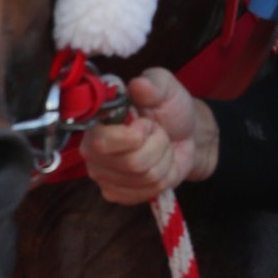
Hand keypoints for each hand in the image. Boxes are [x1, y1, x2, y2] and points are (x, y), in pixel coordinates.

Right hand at [83, 70, 217, 205]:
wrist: (184, 134)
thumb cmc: (169, 108)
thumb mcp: (165, 88)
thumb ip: (152, 84)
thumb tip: (139, 85)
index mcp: (96, 122)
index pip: (102, 142)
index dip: (134, 136)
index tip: (147, 123)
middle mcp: (92, 151)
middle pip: (131, 163)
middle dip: (157, 145)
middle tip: (157, 132)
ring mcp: (103, 176)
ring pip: (145, 177)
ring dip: (163, 158)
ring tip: (160, 145)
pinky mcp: (116, 194)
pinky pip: (148, 191)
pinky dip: (163, 176)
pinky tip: (158, 163)